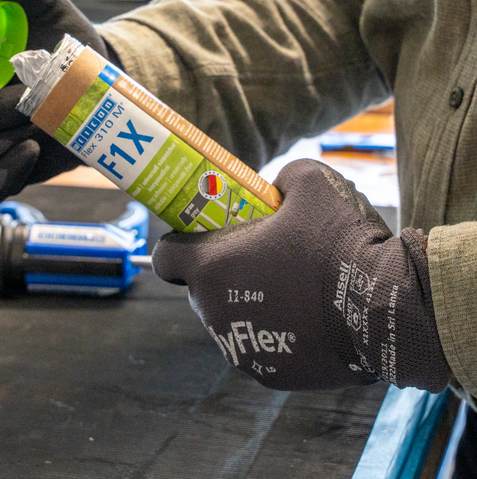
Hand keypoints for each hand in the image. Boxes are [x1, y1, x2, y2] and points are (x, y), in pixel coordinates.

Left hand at [153, 159, 450, 391]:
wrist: (387, 308)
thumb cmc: (340, 242)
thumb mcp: (311, 184)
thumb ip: (283, 178)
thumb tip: (280, 186)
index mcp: (211, 268)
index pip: (166, 259)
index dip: (180, 245)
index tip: (201, 240)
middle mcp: (214, 314)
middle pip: (200, 291)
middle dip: (220, 276)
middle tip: (256, 261)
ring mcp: (240, 350)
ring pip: (229, 323)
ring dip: (247, 307)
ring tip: (289, 290)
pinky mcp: (271, 375)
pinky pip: (261, 349)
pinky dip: (275, 336)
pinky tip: (307, 320)